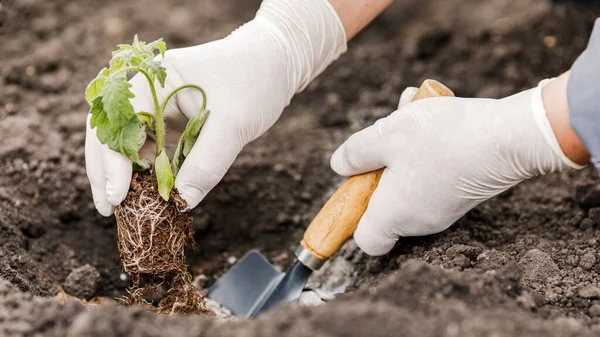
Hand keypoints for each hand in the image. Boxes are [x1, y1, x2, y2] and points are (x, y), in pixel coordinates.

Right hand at [86, 0, 345, 215]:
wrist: (276, 64)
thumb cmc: (255, 80)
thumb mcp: (234, 123)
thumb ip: (207, 163)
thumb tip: (181, 202)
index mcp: (153, 79)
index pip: (119, 122)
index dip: (112, 161)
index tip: (117, 197)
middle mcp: (148, 92)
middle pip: (111, 133)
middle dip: (107, 172)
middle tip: (109, 210)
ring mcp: (158, 108)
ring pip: (130, 145)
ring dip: (128, 175)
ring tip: (131, 209)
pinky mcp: (171, 123)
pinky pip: (153, 150)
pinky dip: (151, 173)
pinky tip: (154, 195)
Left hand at [330, 81, 583, 255]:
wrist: (510, 137)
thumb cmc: (442, 137)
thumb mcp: (387, 135)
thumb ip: (356, 153)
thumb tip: (339, 165)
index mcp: (394, 215)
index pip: (365, 239)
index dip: (353, 215)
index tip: (357, 182)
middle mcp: (419, 220)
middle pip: (384, 203)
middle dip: (379, 166)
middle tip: (387, 135)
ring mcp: (442, 209)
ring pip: (407, 182)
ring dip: (402, 149)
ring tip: (410, 113)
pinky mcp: (460, 193)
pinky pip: (430, 175)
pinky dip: (425, 150)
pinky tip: (432, 117)